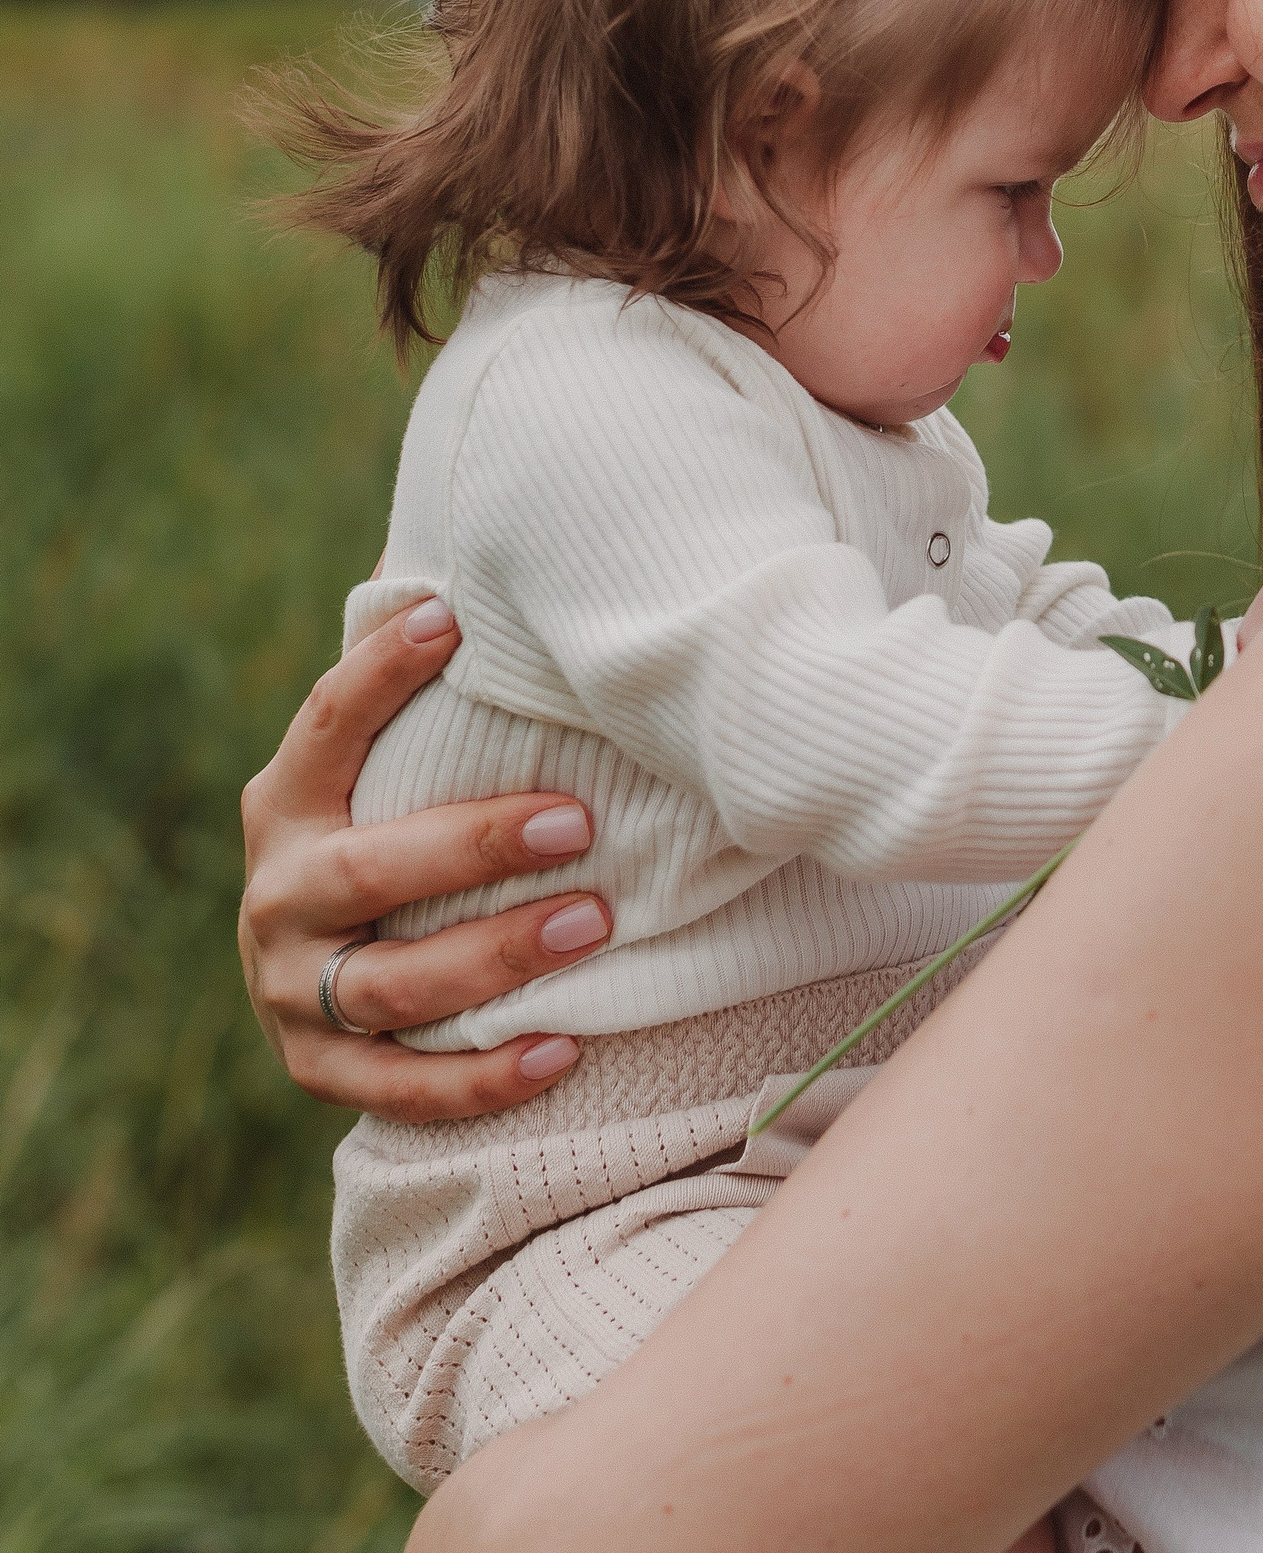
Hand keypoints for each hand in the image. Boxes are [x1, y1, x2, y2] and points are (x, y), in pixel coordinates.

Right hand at [237, 597, 615, 1119]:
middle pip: (371, 874)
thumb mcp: (389, 756)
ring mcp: (293, 994)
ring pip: (392, 988)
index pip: (324, 728)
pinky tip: (565, 1049)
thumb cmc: (396, 822)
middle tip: (580, 819)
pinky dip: (481, 1079)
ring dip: (496, 957)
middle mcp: (280, 899)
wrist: (326, 968)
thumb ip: (417, 678)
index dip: (378, 673)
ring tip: (597, 922)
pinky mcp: (324, 1073)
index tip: (453, 619)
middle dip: (477, 846)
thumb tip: (475, 558)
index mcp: (288, 806)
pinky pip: (404, 1088)